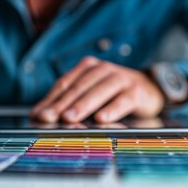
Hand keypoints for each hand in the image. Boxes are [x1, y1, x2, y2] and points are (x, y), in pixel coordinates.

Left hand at [30, 56, 164, 122]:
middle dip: (62, 104)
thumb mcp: (89, 93)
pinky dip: (111, 110)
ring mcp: (119, 79)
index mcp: (87, 67)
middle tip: (49, 117)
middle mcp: (102, 69)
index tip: (38, 114)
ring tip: (69, 118)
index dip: (50, 99)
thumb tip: (38, 114)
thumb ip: (66, 101)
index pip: (64, 83)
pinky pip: (122, 101)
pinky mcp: (135, 91)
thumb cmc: (112, 92)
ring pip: (98, 92)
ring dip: (82, 106)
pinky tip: (101, 119)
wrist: (149, 88)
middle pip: (78, 87)